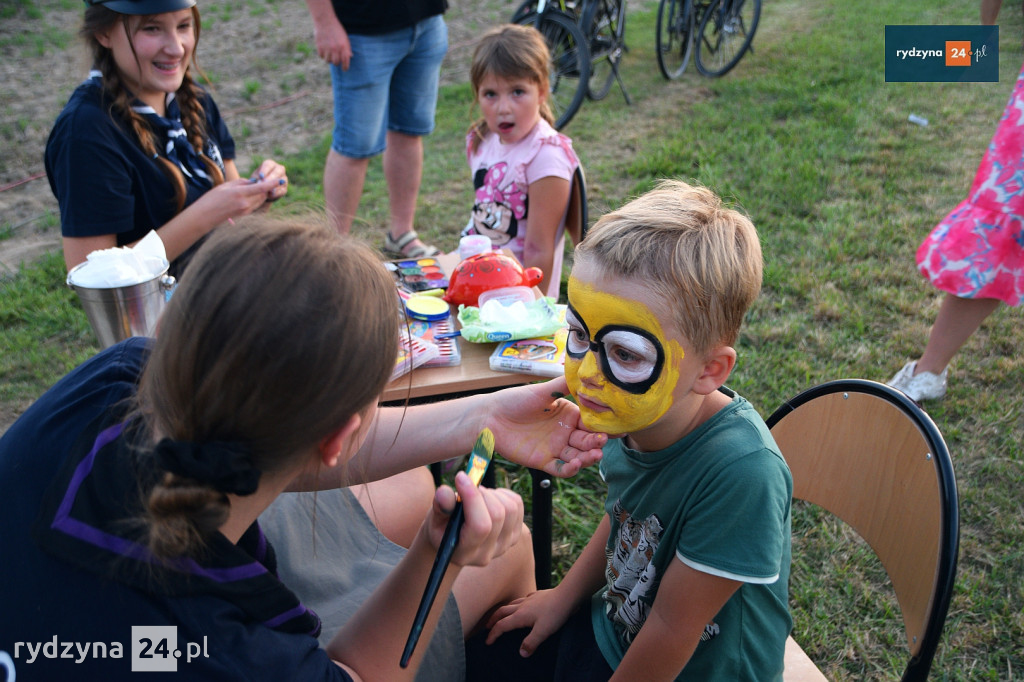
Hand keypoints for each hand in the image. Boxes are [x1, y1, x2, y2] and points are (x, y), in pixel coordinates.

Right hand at [198, 174, 281, 224]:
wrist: (204, 216)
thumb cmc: (212, 198)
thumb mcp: (226, 186)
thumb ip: (242, 182)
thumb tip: (253, 182)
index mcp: (240, 193)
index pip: (261, 188)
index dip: (272, 183)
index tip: (280, 180)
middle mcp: (245, 203)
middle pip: (263, 194)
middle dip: (265, 187)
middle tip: (262, 180)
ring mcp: (245, 211)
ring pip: (260, 200)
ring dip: (261, 193)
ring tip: (253, 187)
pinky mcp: (244, 215)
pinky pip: (255, 205)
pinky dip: (256, 199)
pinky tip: (249, 195)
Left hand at [249, 159, 287, 203]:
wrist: (260, 193)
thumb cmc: (255, 182)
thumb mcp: (253, 179)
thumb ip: (255, 179)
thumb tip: (254, 180)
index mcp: (270, 164)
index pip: (268, 164)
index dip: (265, 170)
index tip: (261, 176)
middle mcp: (279, 169)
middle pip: (279, 170)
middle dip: (272, 177)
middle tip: (265, 183)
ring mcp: (283, 179)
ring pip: (282, 180)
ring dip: (275, 185)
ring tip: (268, 190)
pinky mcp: (284, 189)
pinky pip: (282, 190)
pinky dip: (276, 193)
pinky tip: (270, 195)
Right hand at [313, 16, 351, 68]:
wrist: (325, 21)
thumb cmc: (337, 29)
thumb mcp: (345, 38)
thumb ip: (347, 48)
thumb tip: (350, 57)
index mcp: (344, 47)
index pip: (346, 62)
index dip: (345, 67)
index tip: (344, 69)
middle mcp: (336, 49)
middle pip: (336, 63)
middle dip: (336, 62)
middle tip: (335, 58)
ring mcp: (327, 49)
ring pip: (328, 61)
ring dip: (329, 58)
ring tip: (329, 52)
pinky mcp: (320, 47)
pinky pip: (321, 56)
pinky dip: (323, 54)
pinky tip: (324, 49)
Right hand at [427, 472, 523, 567]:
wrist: (454, 538)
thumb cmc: (442, 526)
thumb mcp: (435, 518)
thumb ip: (440, 506)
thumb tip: (444, 492)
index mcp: (464, 553)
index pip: (480, 526)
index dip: (472, 498)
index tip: (460, 477)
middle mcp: (487, 553)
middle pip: (498, 515)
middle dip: (481, 493)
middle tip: (468, 487)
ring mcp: (505, 545)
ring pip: (510, 508)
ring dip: (492, 493)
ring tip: (477, 496)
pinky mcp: (516, 534)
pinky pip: (517, 504)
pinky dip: (503, 494)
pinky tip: (489, 499)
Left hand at [482, 376, 607, 477]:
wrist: (490, 417)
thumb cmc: (514, 400)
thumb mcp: (542, 391)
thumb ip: (564, 385)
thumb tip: (585, 371)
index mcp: (568, 414)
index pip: (590, 422)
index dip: (600, 426)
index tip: (610, 427)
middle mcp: (565, 432)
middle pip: (586, 441)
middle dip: (596, 443)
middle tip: (602, 441)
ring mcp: (555, 448)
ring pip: (577, 456)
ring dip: (588, 458)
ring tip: (594, 455)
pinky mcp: (543, 461)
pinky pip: (560, 469)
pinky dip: (570, 469)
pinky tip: (576, 465)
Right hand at [483, 588, 571, 655]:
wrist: (566, 595)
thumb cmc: (555, 613)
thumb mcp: (543, 632)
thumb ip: (531, 643)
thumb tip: (521, 653)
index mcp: (520, 616)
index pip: (502, 626)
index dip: (493, 634)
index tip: (488, 642)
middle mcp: (521, 606)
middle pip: (502, 612)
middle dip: (493, 620)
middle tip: (487, 627)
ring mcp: (529, 599)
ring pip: (511, 604)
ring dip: (503, 611)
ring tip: (501, 616)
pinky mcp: (537, 596)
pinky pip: (523, 599)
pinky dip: (517, 604)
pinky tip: (522, 605)